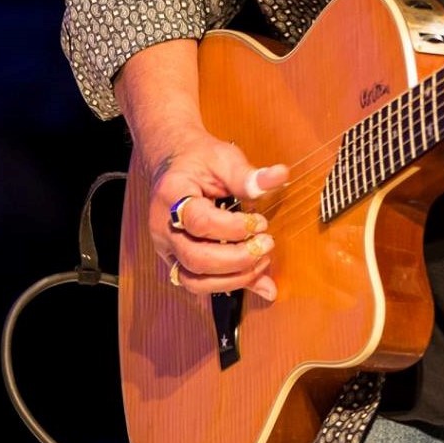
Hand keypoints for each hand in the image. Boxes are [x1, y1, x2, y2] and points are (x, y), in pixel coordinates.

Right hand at [149, 130, 288, 301]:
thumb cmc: (200, 160)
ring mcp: (167, 248)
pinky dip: (229, 284)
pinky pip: (198, 282)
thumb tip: (279, 176)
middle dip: (236, 259)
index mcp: (172, 196)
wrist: (175, 163)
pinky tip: (255, 279)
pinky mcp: (177, 260)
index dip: (234, 228)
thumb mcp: (224, 158)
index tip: (261, 222)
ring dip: (233, 278)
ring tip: (262, 261)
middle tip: (267, 245)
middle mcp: (164, 228)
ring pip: (193, 280)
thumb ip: (248, 175)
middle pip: (195, 259)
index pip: (200, 222)